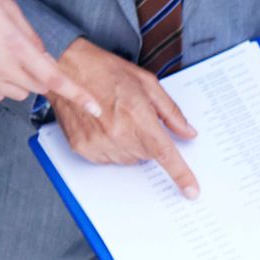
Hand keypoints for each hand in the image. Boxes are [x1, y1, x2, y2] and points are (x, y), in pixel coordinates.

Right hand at [0, 0, 89, 115]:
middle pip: (36, 86)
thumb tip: (42, 55)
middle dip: (39, 73)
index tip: (95, 107)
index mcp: (15, 46)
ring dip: (20, 79)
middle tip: (22, 50)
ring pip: (17, 92)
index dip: (78, 95)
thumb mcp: (6, 7)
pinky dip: (0, 83)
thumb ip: (29, 35)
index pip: (53, 78)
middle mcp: (0, 67)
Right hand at [47, 41, 198, 196]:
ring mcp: (98, 143)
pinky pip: (108, 159)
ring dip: (129, 144)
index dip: (180, 174)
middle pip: (147, 155)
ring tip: (115, 118)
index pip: (164, 153)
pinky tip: (103, 125)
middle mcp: (117, 134)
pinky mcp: (83, 148)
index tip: (191, 190)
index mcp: (137, 117)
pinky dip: (111, 146)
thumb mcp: (146, 83)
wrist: (68, 68)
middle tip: (134, 117)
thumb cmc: (105, 70)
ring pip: (128, 159)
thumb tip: (187, 132)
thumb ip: (170, 112)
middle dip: (147, 139)